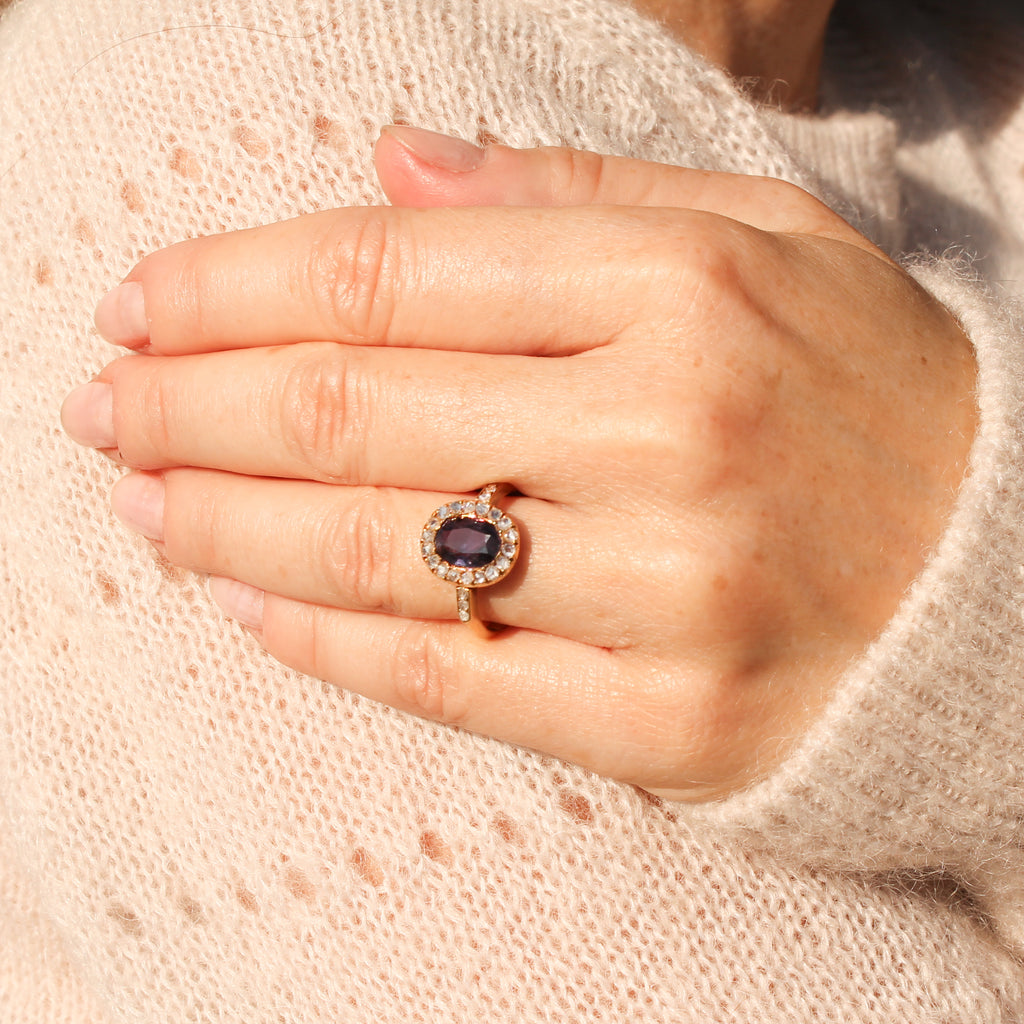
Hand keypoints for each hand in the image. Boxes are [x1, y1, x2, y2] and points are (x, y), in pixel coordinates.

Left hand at [61, 128, 976, 800]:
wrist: (995, 586)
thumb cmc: (872, 397)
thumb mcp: (765, 243)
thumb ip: (573, 191)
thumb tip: (390, 160)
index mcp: (684, 289)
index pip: (391, 272)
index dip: (234, 283)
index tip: (141, 300)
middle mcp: (669, 432)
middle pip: (351, 408)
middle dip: (189, 401)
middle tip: (101, 402)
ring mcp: (666, 590)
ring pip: (372, 552)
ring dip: (219, 520)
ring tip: (139, 498)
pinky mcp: (663, 722)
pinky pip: (446, 678)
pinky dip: (316, 642)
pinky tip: (236, 604)